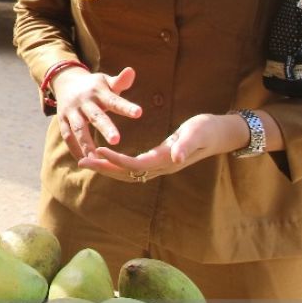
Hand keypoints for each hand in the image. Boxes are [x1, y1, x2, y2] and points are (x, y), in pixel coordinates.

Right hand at [54, 66, 141, 158]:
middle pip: (95, 116)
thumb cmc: (94, 86)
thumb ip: (120, 81)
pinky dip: (75, 148)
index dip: (126, 107)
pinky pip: (68, 136)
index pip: (114, 100)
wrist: (65, 82)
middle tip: (117, 140)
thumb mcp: (106, 81)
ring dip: (87, 144)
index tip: (139, 113)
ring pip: (79, 129)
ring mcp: (72, 111)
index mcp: (98, 91)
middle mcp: (84, 101)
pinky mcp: (63, 120)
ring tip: (97, 159)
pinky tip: (85, 161)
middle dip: (105, 128)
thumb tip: (132, 71)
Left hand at [79, 112, 246, 181]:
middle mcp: (161, 167)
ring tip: (87, 161)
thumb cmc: (207, 129)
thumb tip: (176, 158)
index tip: (98, 152)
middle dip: (104, 168)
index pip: (135, 165)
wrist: (219, 134)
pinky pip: (133, 168)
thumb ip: (186, 145)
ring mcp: (160, 166)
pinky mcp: (159, 161)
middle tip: (82, 161)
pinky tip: (105, 159)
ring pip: (128, 173)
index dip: (116, 160)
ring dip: (107, 168)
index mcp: (166, 159)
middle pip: (127, 173)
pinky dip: (116, 165)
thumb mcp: (197, 133)